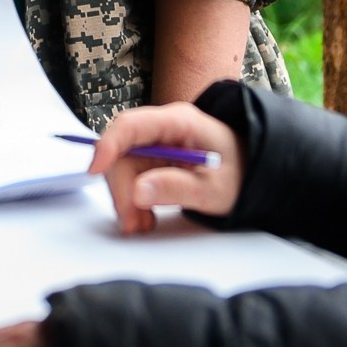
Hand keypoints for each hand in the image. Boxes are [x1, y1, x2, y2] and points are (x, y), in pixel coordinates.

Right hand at [91, 102, 244, 234]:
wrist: (251, 174)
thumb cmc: (238, 175)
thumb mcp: (212, 189)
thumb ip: (175, 188)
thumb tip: (138, 192)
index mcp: (178, 122)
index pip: (131, 125)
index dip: (108, 145)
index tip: (95, 170)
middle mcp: (161, 128)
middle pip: (122, 152)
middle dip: (121, 188)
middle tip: (132, 222)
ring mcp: (155, 143)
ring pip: (121, 168)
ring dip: (126, 199)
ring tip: (143, 224)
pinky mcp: (151, 159)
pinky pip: (129, 177)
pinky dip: (132, 200)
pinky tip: (146, 217)